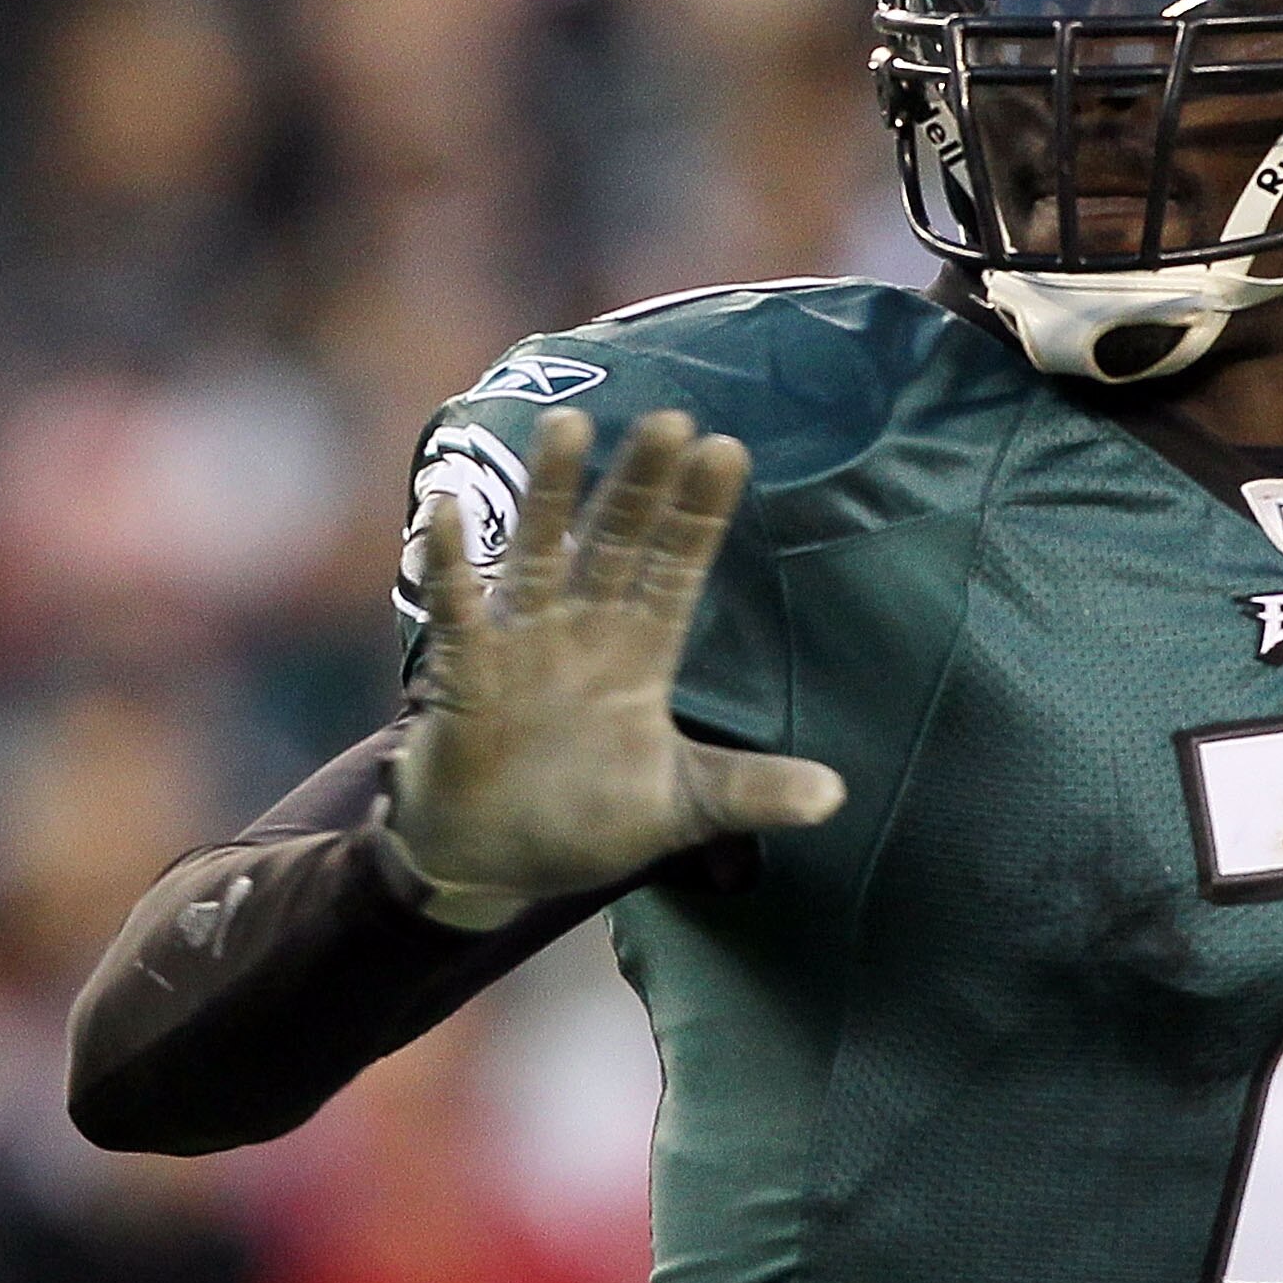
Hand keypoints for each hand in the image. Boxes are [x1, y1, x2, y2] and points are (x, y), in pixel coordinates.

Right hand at [390, 407, 844, 926]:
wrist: (492, 864)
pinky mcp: (466, 672)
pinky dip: (452, 563)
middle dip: (642, 483)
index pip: (678, 566)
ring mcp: (522, 643)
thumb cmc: (584, 821)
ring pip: (542, 552)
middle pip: (618, 541)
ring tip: (569, 425)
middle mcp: (584, 629)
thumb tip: (836, 797)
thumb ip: (751, 791)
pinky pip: (460, 610)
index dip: (700, 513)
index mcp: (641, 651)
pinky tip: (446, 507)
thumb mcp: (682, 806)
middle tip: (670, 419)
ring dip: (552, 493)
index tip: (727, 449)